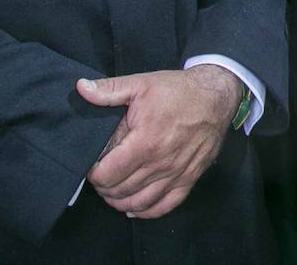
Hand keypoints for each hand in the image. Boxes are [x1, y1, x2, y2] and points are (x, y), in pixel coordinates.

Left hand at [76, 65, 242, 218]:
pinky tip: (135, 207)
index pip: (107, 174)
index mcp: (145, 142)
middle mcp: (161, 164)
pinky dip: (146, 211)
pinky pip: (165, 206)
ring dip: (120, 201)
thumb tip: (80, 88)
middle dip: (104, 187)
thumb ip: (109, 90)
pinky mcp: (190, 178)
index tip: (92, 165)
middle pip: (120, 191)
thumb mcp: (141, 84)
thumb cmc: (177, 90)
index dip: (93, 174)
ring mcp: (176, 174)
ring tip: (113, 191)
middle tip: (102, 176)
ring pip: (139, 203)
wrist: (216, 96)